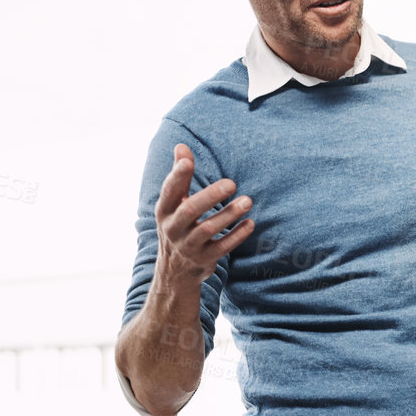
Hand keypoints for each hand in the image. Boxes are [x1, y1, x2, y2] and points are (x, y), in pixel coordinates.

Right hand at [155, 144, 253, 288]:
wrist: (175, 270)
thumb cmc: (178, 226)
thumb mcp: (173, 204)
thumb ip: (180, 177)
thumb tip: (181, 146)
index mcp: (164, 211)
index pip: (169, 191)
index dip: (177, 176)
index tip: (187, 161)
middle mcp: (173, 228)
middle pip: (190, 211)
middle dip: (210, 196)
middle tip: (232, 183)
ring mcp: (188, 246)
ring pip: (208, 230)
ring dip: (229, 214)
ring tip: (247, 201)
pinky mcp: (205, 259)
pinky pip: (222, 247)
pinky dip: (237, 235)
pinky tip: (250, 223)